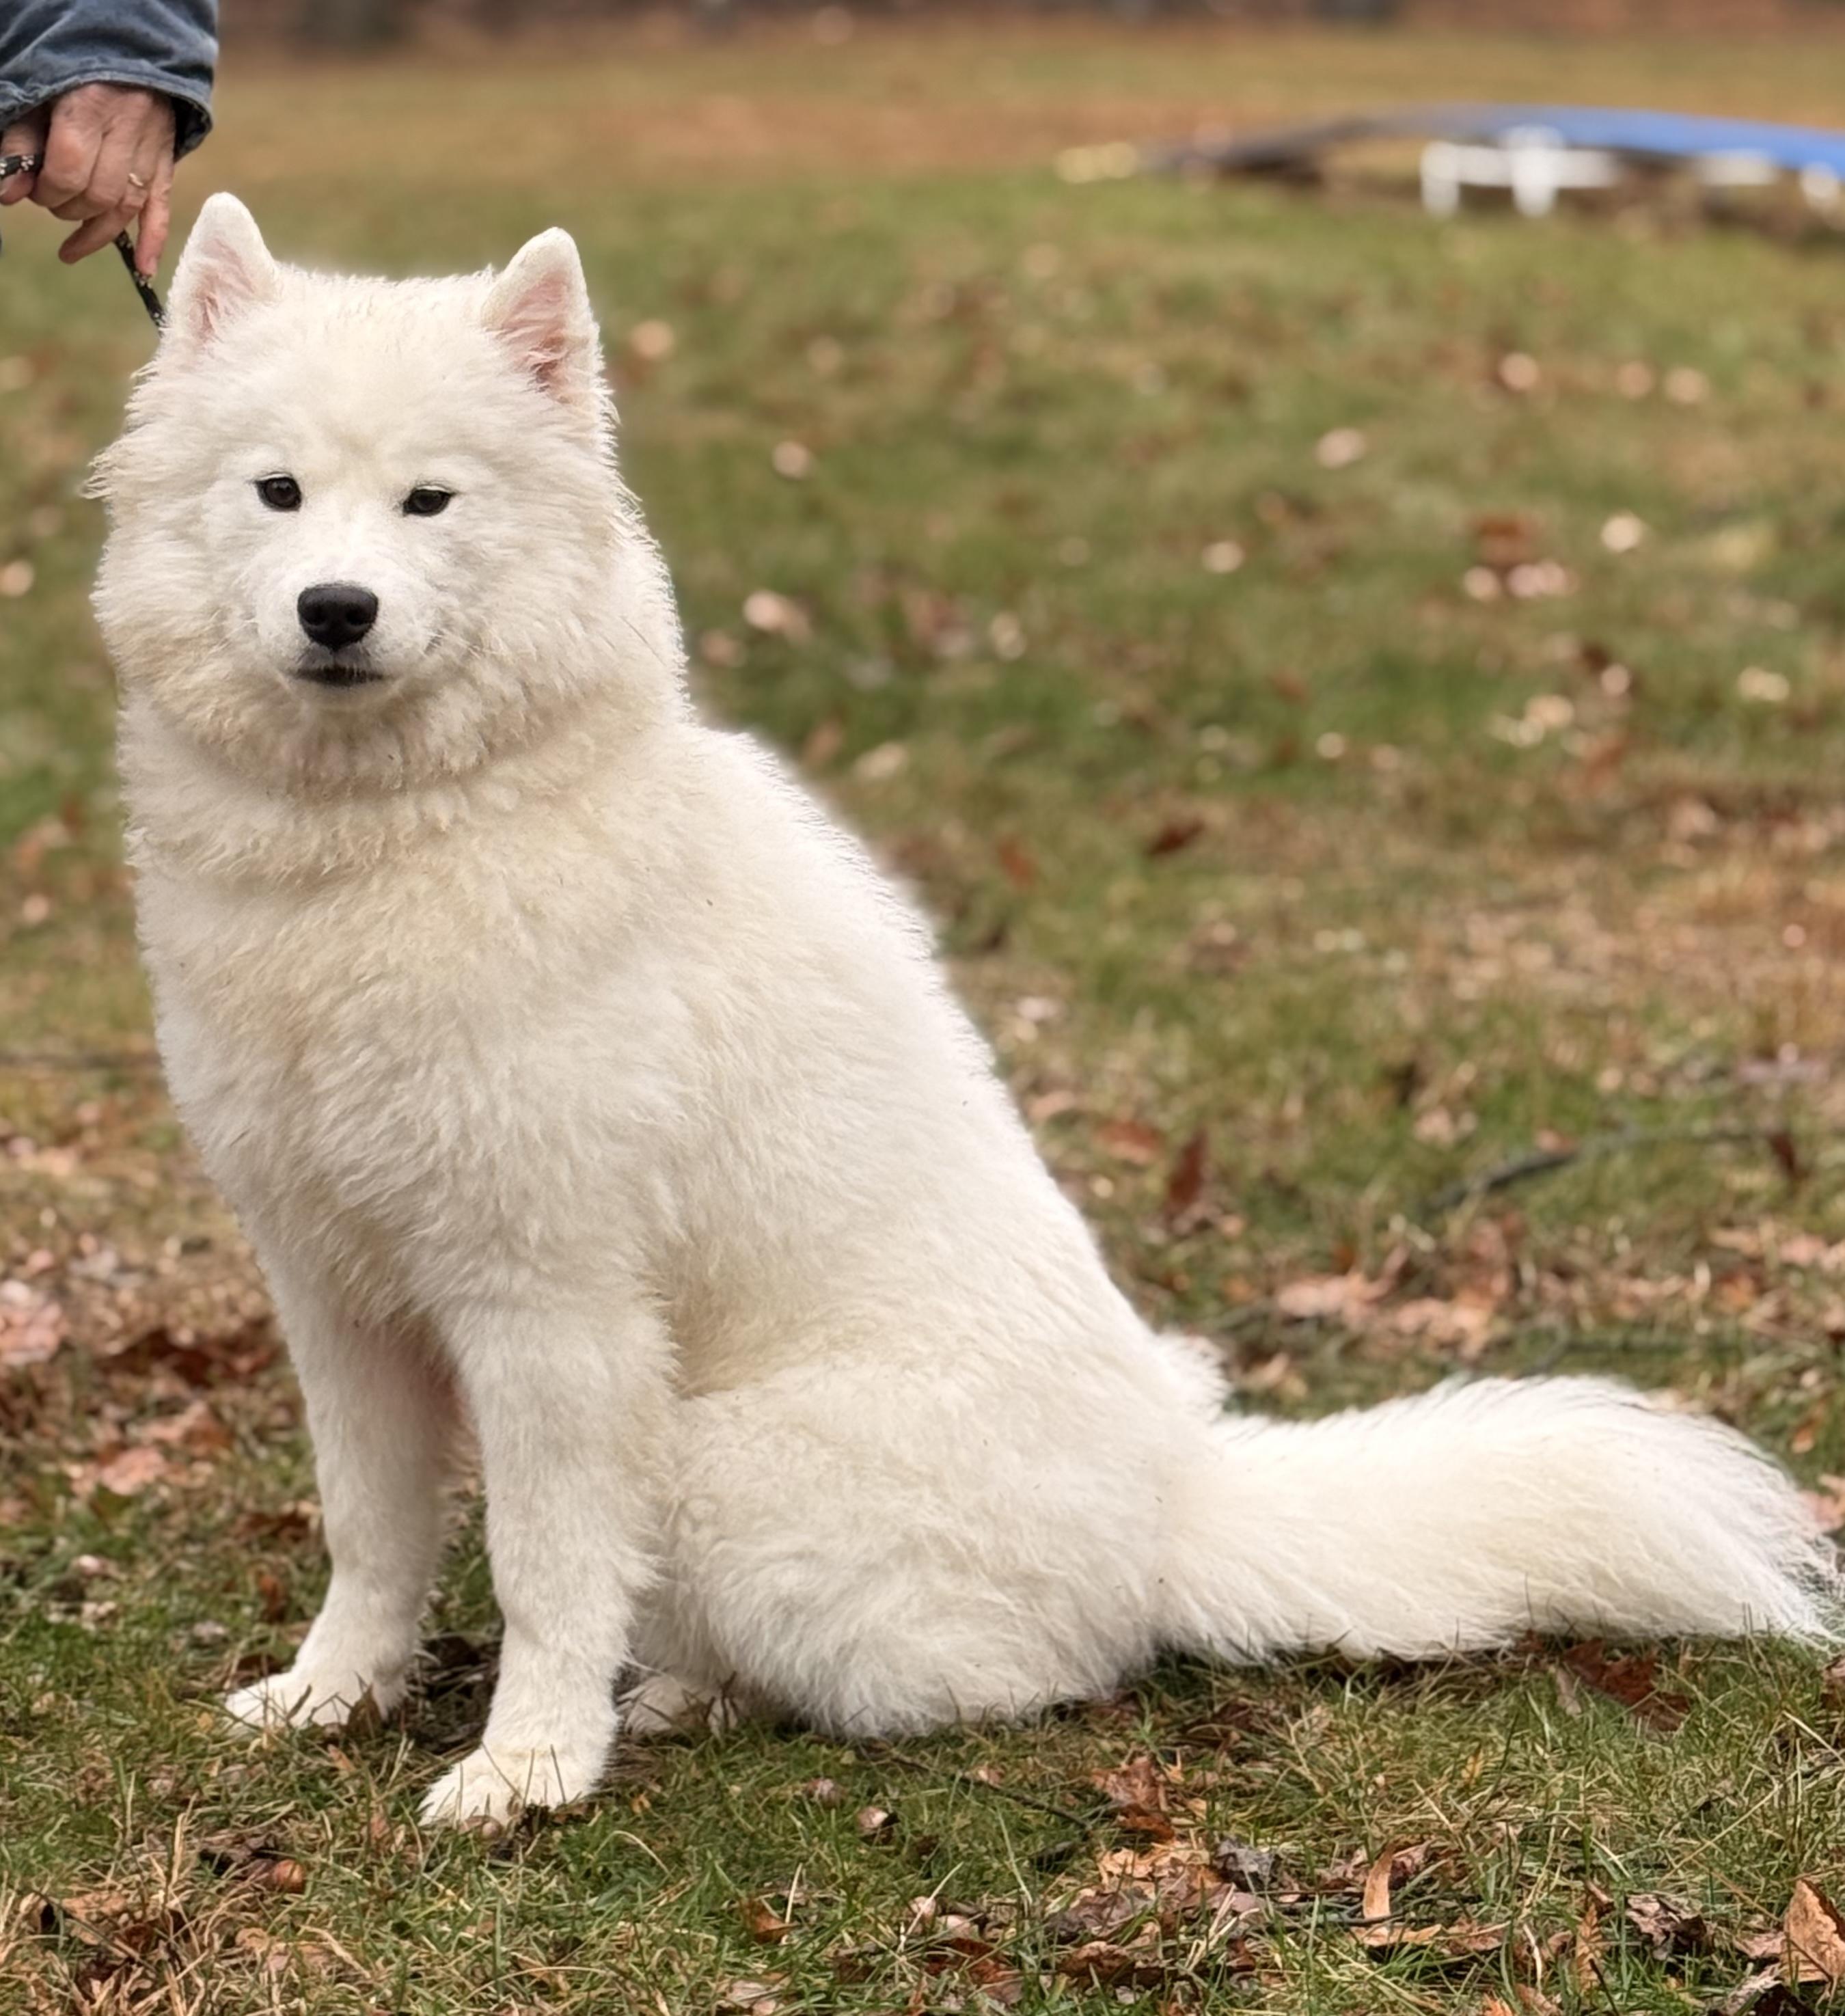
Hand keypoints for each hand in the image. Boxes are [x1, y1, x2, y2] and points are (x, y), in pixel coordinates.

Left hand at [0, 84, 177, 275]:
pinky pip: (161, 209)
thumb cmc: (75, 73)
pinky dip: (153, 242)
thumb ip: (22, 141)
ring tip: (73, 245)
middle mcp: (127, 128)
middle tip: (53, 204)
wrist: (130, 51)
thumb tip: (9, 193)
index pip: (70, 167)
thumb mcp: (41, 96)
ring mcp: (151, 149)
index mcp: (91, 105)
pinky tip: (144, 270)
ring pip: (126, 206)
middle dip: (70, 208)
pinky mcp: (166, 163)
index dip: (48, 189)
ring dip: (98, 232)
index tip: (35, 191)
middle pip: (100, 192)